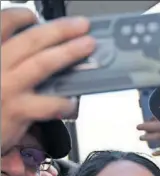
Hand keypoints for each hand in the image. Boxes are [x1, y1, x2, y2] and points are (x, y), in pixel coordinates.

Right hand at [1, 8, 95, 153]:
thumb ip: (12, 60)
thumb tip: (43, 47)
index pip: (2, 24)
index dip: (21, 16)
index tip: (35, 16)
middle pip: (31, 40)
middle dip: (60, 30)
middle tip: (81, 25)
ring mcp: (7, 88)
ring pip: (43, 64)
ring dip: (69, 52)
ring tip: (87, 45)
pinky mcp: (17, 111)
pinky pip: (49, 104)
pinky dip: (66, 102)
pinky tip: (74, 102)